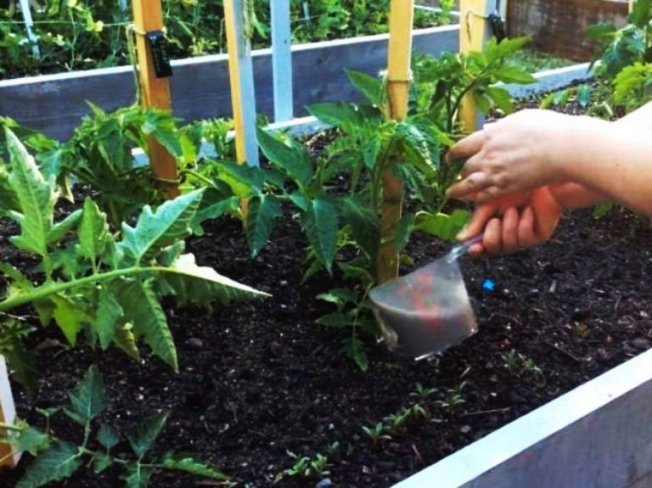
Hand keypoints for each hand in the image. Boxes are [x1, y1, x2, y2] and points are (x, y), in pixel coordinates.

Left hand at [446, 110, 576, 202]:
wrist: (563, 148)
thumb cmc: (548, 129)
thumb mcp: (520, 119)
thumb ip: (501, 126)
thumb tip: (489, 128)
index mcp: (490, 136)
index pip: (462, 146)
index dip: (453, 154)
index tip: (449, 158)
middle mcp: (488, 155)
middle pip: (465, 167)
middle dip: (460, 172)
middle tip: (457, 176)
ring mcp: (496, 173)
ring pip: (469, 185)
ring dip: (458, 191)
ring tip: (452, 194)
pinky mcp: (507, 187)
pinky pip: (484, 195)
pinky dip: (476, 198)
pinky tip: (472, 200)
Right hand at [457, 185, 563, 255]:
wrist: (540, 180)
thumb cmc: (514, 187)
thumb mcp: (489, 203)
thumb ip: (476, 222)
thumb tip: (460, 238)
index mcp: (492, 227)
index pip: (481, 245)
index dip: (476, 250)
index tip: (472, 248)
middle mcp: (506, 234)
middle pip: (493, 249)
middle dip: (492, 235)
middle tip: (495, 221)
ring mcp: (521, 237)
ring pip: (508, 245)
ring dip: (509, 226)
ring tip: (513, 210)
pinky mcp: (536, 236)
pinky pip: (524, 238)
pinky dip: (523, 223)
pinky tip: (527, 211)